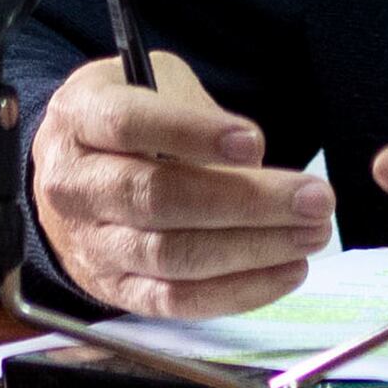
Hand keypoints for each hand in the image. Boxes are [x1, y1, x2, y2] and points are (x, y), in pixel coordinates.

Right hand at [29, 51, 333, 318]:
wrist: (75, 172)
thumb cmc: (133, 119)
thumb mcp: (158, 86)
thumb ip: (195, 114)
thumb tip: (251, 162)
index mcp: (79, 118)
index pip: (128, 125)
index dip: (191, 134)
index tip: (254, 143)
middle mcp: (73, 186)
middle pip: (158, 198)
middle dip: (246, 202)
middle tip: (315, 199)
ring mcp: (89, 244)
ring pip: (171, 255)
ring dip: (252, 250)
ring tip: (311, 234)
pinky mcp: (113, 289)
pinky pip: (176, 301)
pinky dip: (236, 291)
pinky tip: (286, 272)